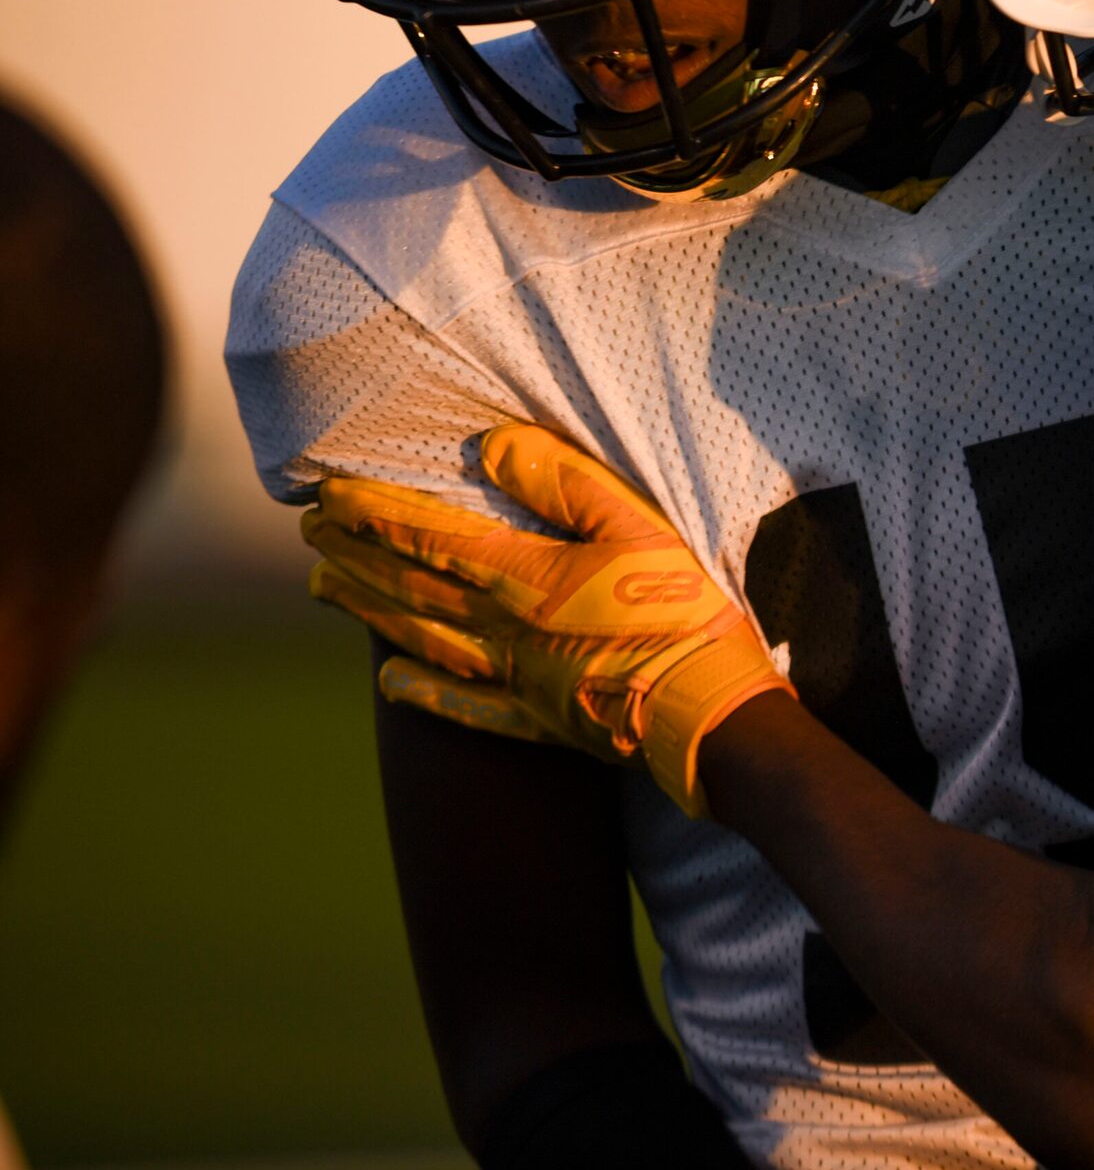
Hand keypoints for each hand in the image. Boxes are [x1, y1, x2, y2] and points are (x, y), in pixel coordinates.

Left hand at [304, 424, 789, 815]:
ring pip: (422, 640)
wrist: (707, 714)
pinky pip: (464, 707)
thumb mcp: (639, 524)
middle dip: (356, 554)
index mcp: (526, 578)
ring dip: (368, 610)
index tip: (328, 493)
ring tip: (323, 586)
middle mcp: (503, 631)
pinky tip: (390, 684)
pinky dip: (421, 693)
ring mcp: (516, 681)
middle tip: (310, 532)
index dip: (375, 513)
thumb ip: (564, 483)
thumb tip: (490, 447)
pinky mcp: (539, 722)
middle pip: (411, 587)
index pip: (430, 537)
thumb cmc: (682, 610)